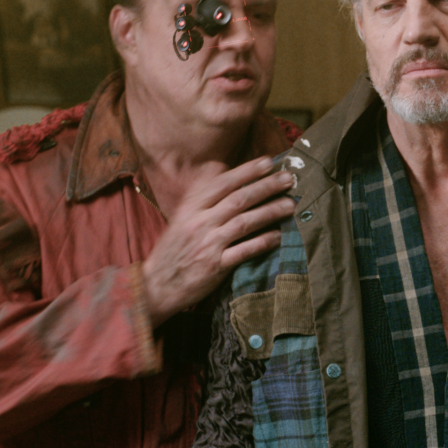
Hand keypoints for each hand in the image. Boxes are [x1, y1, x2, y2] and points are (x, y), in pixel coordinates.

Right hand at [138, 157, 296, 322]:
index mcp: (190, 207)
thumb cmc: (173, 248)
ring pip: (244, 222)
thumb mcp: (181, 217)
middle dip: (266, 187)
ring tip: (291, 205)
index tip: (269, 162)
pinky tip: (278, 236)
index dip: (247, 171)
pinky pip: (244, 251)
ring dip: (270, 212)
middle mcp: (199, 222)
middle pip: (238, 200)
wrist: (156, 284)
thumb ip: (201, 196)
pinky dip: (262, 242)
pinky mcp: (215, 266)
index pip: (222, 183)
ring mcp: (208, 244)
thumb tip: (221, 169)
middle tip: (289, 179)